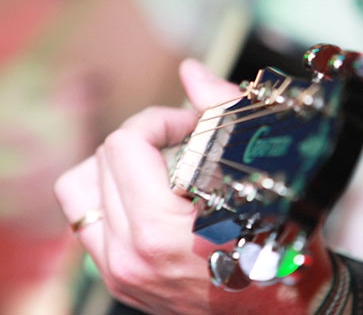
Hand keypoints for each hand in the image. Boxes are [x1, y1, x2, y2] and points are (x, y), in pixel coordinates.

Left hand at [55, 59, 332, 313]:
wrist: (285, 310)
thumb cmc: (280, 248)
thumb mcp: (261, 176)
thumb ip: (223, 113)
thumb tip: (190, 70)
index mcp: (157, 234)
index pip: (124, 145)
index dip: (159, 120)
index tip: (190, 126)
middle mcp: (127, 258)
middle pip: (100, 159)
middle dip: (142, 138)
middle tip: (180, 141)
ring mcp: (118, 273)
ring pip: (78, 189)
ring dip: (112, 166)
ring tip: (152, 165)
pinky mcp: (118, 280)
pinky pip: (87, 219)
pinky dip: (109, 194)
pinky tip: (145, 193)